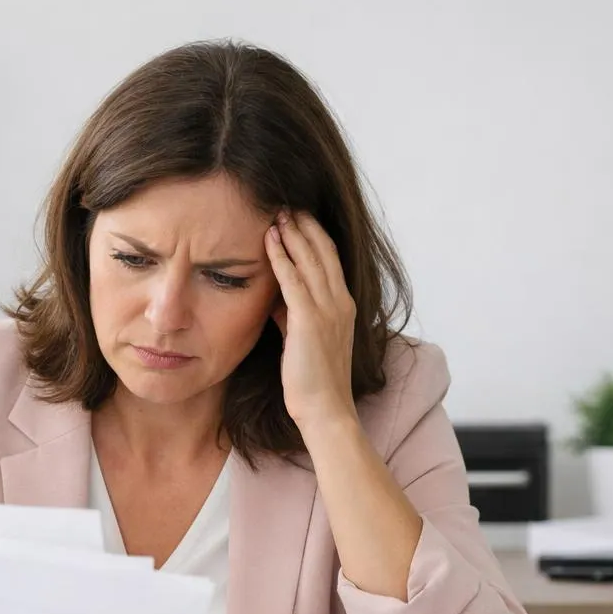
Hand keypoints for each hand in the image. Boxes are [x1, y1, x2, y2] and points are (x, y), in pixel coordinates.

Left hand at [265, 209, 358, 432]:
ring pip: (310, 259)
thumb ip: (292, 316)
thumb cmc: (312, 381)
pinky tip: (269, 240)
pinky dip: (282, 256)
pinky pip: (294, 280)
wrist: (325, 410)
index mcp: (343, 306)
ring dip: (293, 233)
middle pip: (323, 251)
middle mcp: (340, 302)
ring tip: (277, 211)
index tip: (297, 216)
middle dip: (304, 224)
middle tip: (285, 203)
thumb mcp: (302, 340)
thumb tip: (276, 300)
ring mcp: (328, 310)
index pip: (330, 259)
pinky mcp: (310, 321)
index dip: (314, 234)